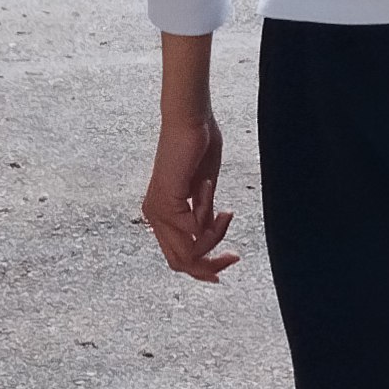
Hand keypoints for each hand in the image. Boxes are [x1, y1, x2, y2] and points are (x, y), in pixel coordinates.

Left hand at [143, 104, 235, 280]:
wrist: (190, 119)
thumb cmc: (198, 146)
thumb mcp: (204, 189)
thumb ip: (204, 214)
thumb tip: (210, 235)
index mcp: (161, 214)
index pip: (177, 257)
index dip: (202, 268)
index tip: (229, 261)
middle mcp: (154, 216)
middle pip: (181, 263)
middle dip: (211, 265)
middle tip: (234, 256)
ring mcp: (158, 211)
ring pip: (189, 252)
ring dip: (214, 236)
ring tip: (225, 213)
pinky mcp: (166, 201)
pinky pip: (193, 229)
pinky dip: (209, 214)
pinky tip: (209, 187)